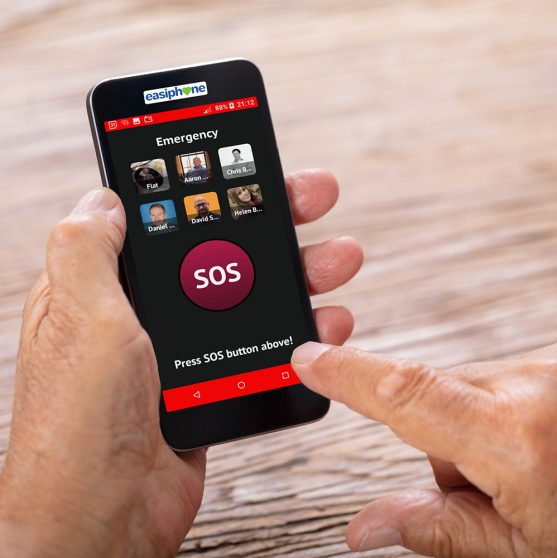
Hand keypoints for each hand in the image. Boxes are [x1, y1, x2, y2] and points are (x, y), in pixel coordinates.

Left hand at [0, 169, 361, 557]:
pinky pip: (265, 346)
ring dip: (299, 274)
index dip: (210, 188)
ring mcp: (187, 348)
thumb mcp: (81, 316)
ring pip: (254, 296)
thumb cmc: (81, 422)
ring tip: (339, 259)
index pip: (169, 218)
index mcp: (115, 286)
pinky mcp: (215, 382)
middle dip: (274, 219)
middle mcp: (152, 312)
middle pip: (224, 251)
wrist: (105, 517)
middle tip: (314, 196)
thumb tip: (105, 197)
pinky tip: (325, 322)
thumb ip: (88, 248)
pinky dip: (298, 331)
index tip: (247, 163)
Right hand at [291, 341, 556, 556]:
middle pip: (433, 401)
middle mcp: (534, 386)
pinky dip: (500, 420)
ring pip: (467, 394)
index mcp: (520, 439)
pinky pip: (499, 384)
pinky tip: (539, 452)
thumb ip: (437, 531)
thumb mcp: (526, 555)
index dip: (347, 373)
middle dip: (441, 449)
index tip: (307, 358)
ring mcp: (547, 369)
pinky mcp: (553, 365)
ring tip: (528, 480)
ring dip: (475, 437)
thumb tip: (365, 528)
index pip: (405, 392)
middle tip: (492, 498)